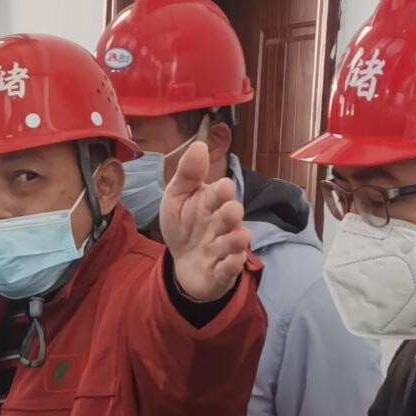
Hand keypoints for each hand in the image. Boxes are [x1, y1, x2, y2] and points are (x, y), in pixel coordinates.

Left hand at [162, 138, 250, 302]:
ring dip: (235, 240)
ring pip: (234, 243)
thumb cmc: (184, 225)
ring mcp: (223, 248)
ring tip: (238, 237)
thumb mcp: (177, 197)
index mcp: (211, 203)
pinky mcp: (222, 271)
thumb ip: (188, 174)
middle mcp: (221, 224)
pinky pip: (230, 268)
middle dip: (231, 214)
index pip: (221, 193)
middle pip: (231, 217)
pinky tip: (233, 261)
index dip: (222, 191)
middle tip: (231, 211)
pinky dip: (232, 265)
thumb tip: (199, 145)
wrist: (184, 263)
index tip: (223, 187)